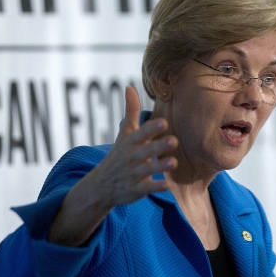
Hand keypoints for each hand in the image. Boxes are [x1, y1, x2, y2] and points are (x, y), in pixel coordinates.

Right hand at [48, 86, 177, 245]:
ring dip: (160, 166)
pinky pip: (147, 188)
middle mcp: (131, 157)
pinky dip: (155, 187)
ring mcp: (133, 174)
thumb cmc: (119, 154)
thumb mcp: (124, 133)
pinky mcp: (136, 190)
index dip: (151, 129)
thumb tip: (130, 86)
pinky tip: (167, 186)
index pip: (141, 133)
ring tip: (174, 162)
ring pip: (147, 170)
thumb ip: (131, 111)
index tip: (164, 123)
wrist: (101, 185)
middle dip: (158, 146)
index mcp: (130, 142)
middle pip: (146, 151)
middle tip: (174, 141)